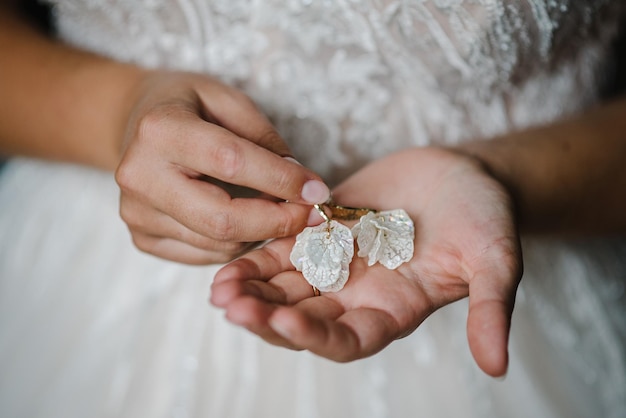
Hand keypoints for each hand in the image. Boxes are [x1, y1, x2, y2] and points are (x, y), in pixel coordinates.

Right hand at [115, 71, 329, 263]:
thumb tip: (301, 185)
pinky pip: (206, 255)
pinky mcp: (141, 238)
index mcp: (161, 130)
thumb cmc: (187, 106)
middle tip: (312, 215)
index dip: (282, 180)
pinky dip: (237, 242)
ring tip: (278, 210)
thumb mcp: (228, 100)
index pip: (232, 163)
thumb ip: (264, 139)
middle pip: (222, 219)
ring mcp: (137, 213)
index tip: (318, 190)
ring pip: (219, 243)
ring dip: (261, 232)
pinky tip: (245, 219)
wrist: (132, 123)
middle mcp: (141, 176)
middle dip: (278, 222)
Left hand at [210, 147, 521, 376]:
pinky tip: (229, 261)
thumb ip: (490, 309)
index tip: (285, 321)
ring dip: (253, 290)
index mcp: (394, 310)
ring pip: (286, 287)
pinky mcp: (325, 229)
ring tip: (218, 290)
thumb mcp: (496, 260)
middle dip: (267, 316)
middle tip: (233, 307)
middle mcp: (359, 294)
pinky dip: (258, 256)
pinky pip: (285, 248)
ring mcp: (339, 262)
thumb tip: (499, 369)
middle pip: (304, 318)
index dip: (315, 336)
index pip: (347, 339)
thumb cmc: (486, 217)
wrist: (465, 173)